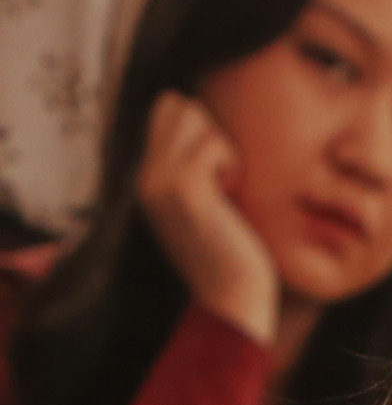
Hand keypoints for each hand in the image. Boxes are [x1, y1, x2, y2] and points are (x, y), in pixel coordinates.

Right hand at [136, 90, 278, 346]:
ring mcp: (161, 181)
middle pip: (174, 103)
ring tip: (225, 186)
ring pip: (192, 114)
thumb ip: (195, 173)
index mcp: (147, 181)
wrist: (232, 301)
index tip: (215, 170)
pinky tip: (231, 195)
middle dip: (207, 127)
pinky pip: (214, 142)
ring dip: (220, 144)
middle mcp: (146, 177)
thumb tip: (207, 128)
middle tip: (221, 174)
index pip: (163, 111)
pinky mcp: (186, 188)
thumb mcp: (203, 210)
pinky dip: (231, 163)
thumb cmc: (231, 259)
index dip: (198, 127)